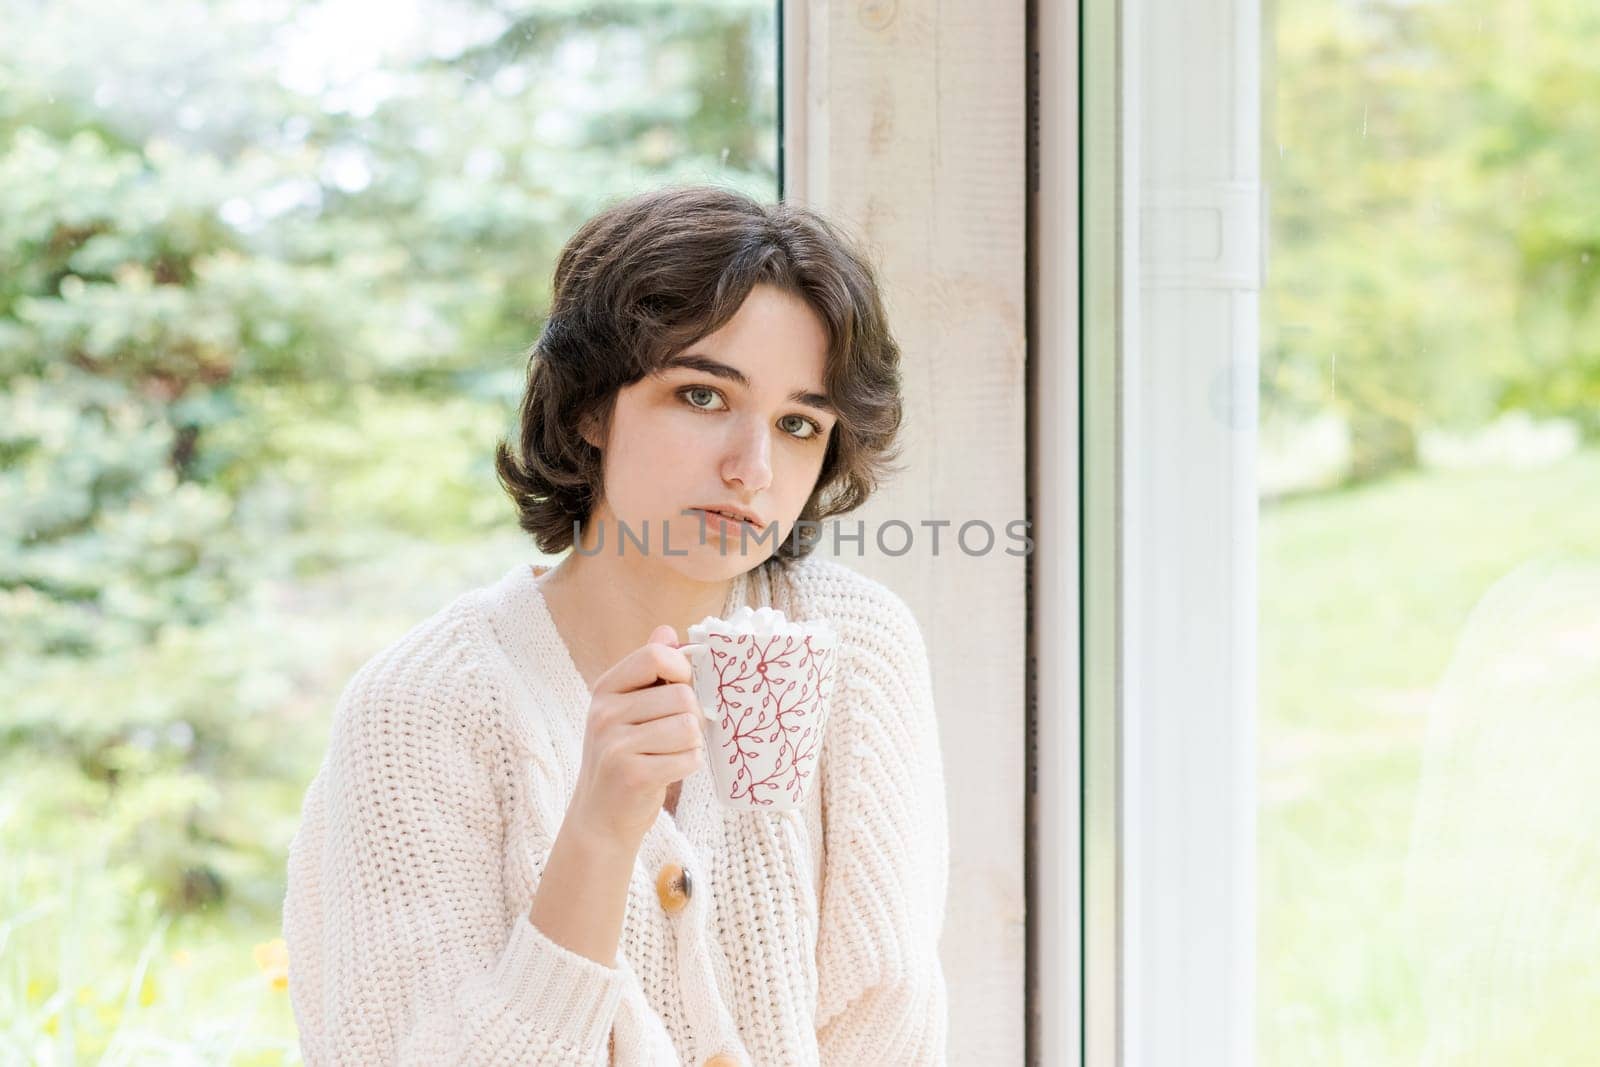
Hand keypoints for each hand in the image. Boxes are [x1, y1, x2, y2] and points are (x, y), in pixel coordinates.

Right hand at [565, 625, 705, 851]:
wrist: (601, 818)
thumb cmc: (624, 758)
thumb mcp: (627, 710)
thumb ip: (648, 670)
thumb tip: (669, 630)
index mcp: (606, 689)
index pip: (655, 655)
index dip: (682, 669)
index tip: (683, 687)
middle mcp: (605, 713)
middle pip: (682, 695)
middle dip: (691, 716)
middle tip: (675, 735)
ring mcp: (615, 744)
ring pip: (688, 726)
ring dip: (691, 744)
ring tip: (669, 754)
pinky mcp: (632, 774)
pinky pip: (688, 757)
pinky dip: (689, 765)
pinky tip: (669, 770)